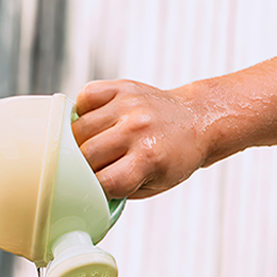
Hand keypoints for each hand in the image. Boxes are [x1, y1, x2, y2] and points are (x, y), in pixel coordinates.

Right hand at [72, 79, 210, 199]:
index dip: (95, 189)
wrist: (197, 120)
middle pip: (86, 155)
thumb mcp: (155, 184)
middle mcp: (137, 129)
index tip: (96, 189)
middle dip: (84, 167)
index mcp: (149, 159)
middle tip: (93, 168)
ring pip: (79, 128)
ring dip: (80, 141)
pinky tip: (97, 122)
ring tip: (94, 145)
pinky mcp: (121, 87)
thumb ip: (120, 188)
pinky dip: (83, 111)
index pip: (103, 182)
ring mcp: (128, 106)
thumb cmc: (174, 157)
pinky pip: (84, 98)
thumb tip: (83, 189)